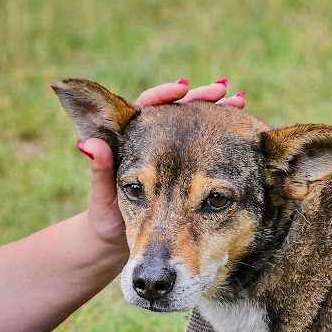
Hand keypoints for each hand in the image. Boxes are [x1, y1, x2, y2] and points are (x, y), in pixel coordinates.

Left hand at [77, 79, 245, 249]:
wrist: (121, 241)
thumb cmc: (106, 218)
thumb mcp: (103, 196)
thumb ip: (100, 170)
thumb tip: (88, 144)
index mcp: (130, 140)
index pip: (147, 106)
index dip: (164, 95)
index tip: (180, 91)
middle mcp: (154, 142)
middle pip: (178, 111)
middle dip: (201, 98)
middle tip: (221, 91)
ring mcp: (174, 156)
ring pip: (197, 127)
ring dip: (218, 112)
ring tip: (239, 101)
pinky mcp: (189, 172)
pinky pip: (209, 151)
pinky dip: (225, 139)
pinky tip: (243, 129)